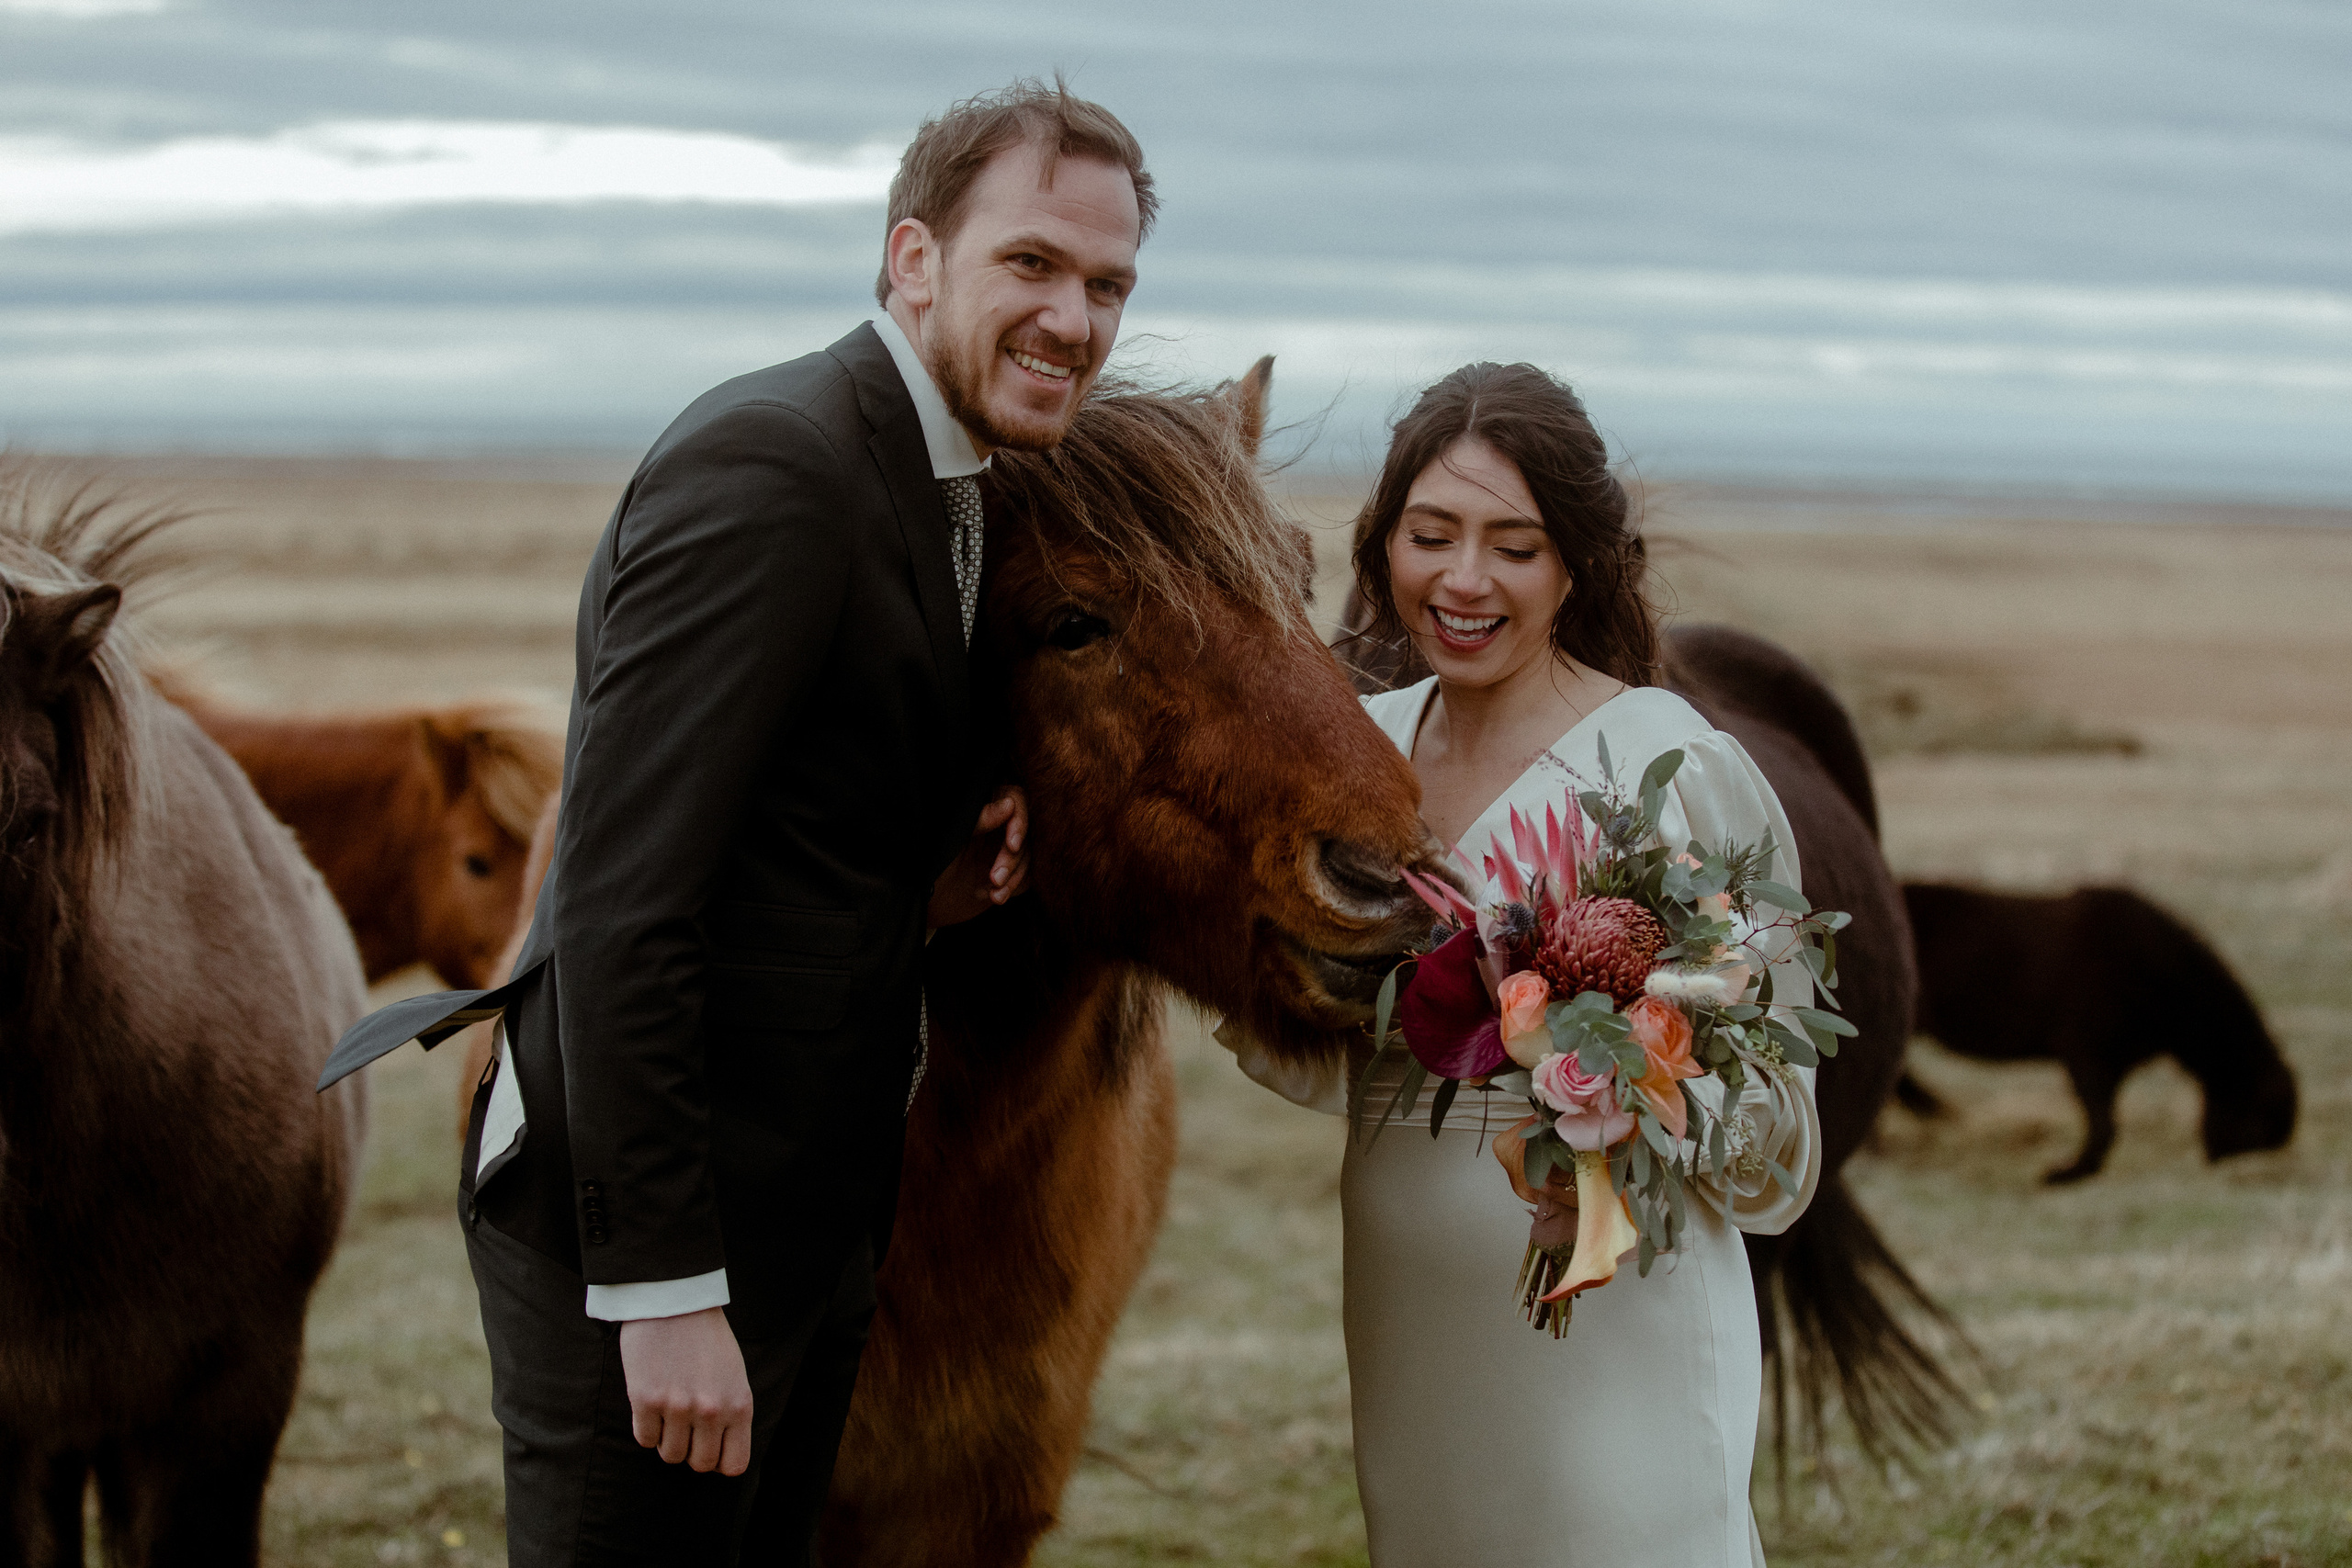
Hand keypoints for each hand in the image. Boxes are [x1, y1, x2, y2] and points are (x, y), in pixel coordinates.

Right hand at [618, 1306, 753, 1474]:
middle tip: (685, 1426)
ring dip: (667, 1438)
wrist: (674, 1300)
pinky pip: (644, 1439)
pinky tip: (651, 1403)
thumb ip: (731, 1413)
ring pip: (670, 1455)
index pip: (734, 1465)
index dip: (719, 1460)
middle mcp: (712, 1411)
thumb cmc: (707, 1338)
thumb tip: (720, 1451)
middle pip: (699, 1464)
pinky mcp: (646, 1400)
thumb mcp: (734, 1375)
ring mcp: (678, 1407)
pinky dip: (646, 1427)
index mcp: (739, 1405)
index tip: (709, 1447)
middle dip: (691, 1450)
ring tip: (669, 1410)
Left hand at [926, 785, 1028, 928]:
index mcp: (981, 806)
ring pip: (1028, 855)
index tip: (1012, 844)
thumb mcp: (949, 837)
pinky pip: (1025, 876)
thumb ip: (978, 819)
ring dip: (1015, 876)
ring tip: (994, 893)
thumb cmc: (928, 863)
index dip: (1019, 822)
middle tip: (995, 877)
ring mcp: (1002, 847)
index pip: (1015, 799)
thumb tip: (1009, 804)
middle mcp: (996, 823)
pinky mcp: (1007, 871)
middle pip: (1024, 831)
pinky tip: (995, 897)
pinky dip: (1014, 888)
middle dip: (1013, 858)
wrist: (921, 900)